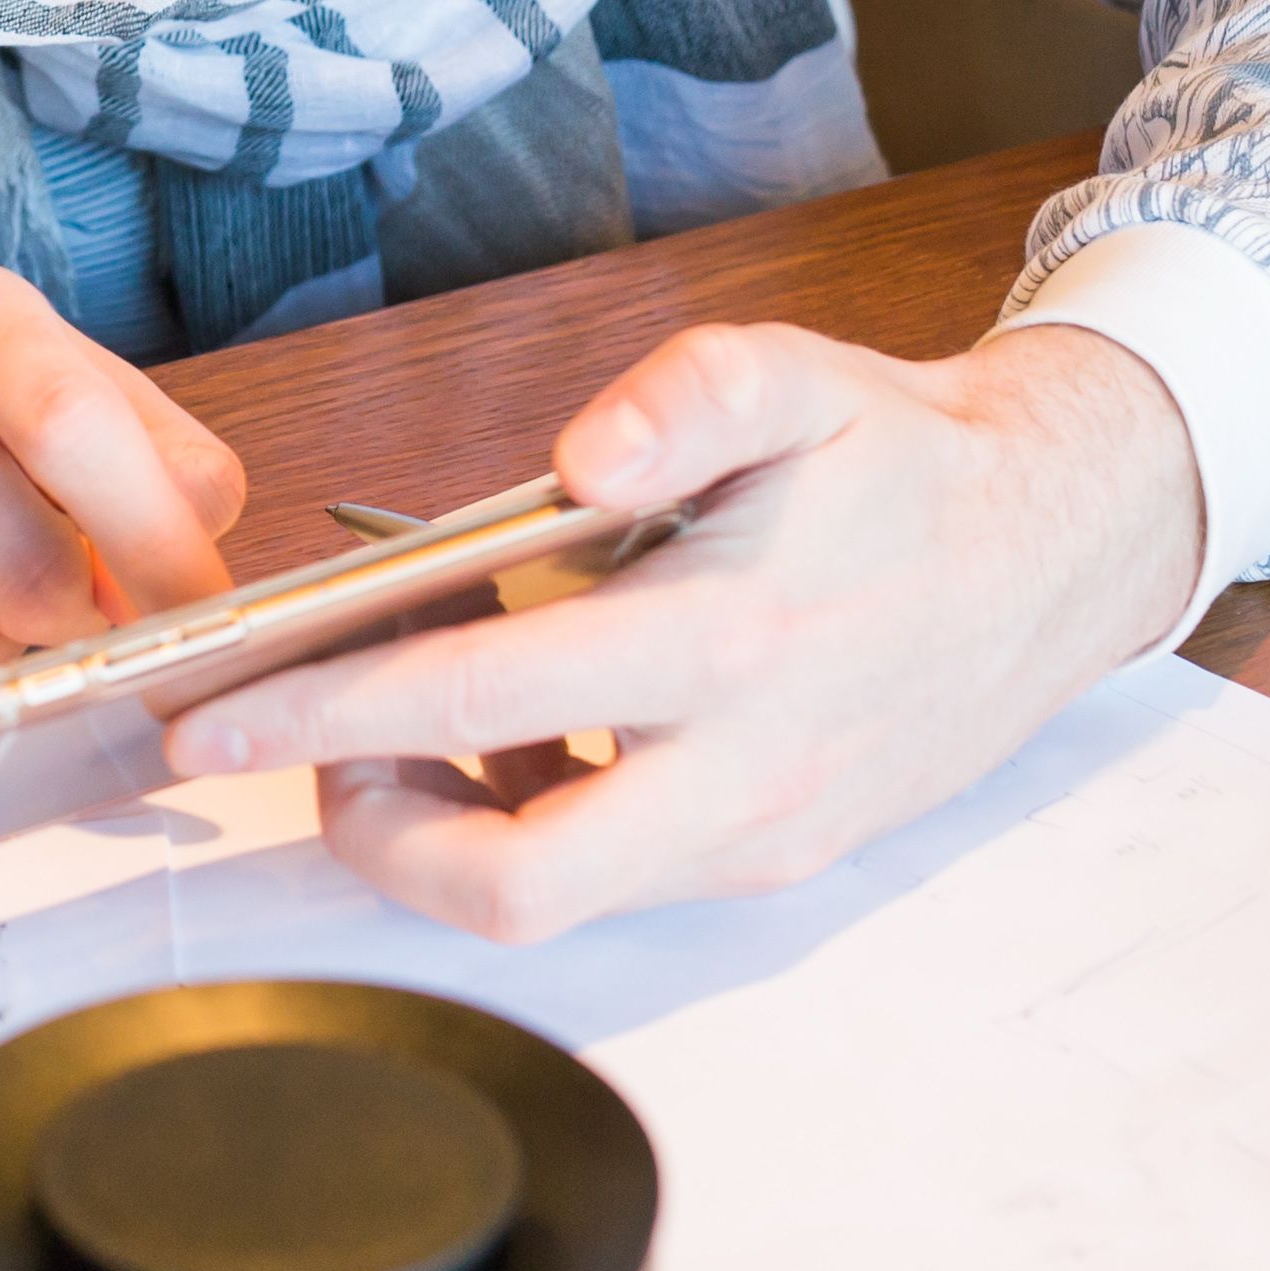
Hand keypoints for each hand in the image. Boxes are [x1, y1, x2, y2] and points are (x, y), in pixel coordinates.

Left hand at [160, 320, 1198, 939]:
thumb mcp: (797, 378)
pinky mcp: (771, 859)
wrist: (1054, 551)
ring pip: (554, 893)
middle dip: (361, 824)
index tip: (214, 707)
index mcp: (726, 637)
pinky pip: (612, 869)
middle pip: (511, 880)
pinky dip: (525, 811)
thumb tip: (588, 452)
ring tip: (393, 713)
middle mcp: (742, 770)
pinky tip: (504, 720)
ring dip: (440, 820)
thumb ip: (689, 397)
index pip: (478, 701)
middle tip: (281, 742)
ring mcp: (757, 834)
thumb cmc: (899, 460)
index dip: (326, 715)